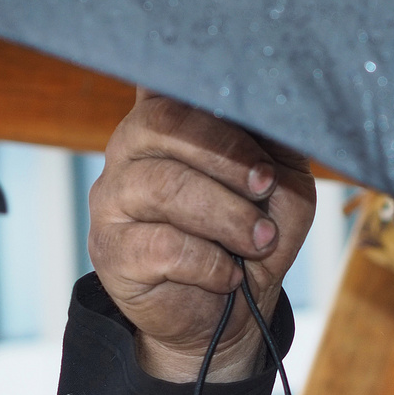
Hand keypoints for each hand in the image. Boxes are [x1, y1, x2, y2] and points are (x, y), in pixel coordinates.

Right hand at [89, 89, 316, 382]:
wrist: (230, 315)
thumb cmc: (251, 237)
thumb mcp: (282, 186)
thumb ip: (276, 145)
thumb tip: (278, 109)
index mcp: (171, 118)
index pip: (173, 79)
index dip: (213, 93)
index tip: (257, 128)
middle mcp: (131, 147)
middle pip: (165, 122)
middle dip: (228, 156)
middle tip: (266, 188)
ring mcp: (114, 197)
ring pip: (164, 185)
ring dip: (226, 216)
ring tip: (258, 242)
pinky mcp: (111, 251)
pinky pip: (162, 246)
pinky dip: (209, 264)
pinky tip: (228, 275)